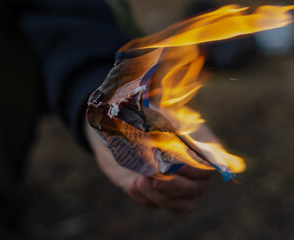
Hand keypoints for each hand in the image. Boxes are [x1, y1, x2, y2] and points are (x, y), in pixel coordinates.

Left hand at [85, 121, 213, 214]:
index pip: (211, 164)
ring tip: (141, 180)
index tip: (176, 166)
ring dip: (162, 197)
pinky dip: (145, 198)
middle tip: (155, 177)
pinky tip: (133, 182)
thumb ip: (163, 132)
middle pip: (198, 188)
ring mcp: (173, 183)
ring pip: (183, 205)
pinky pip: (155, 205)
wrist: (114, 127)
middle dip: (176, 186)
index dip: (197, 170)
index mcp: (198, 143)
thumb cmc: (139, 116)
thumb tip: (168, 151)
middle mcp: (191, 167)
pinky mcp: (154, 193)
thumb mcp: (151, 118)